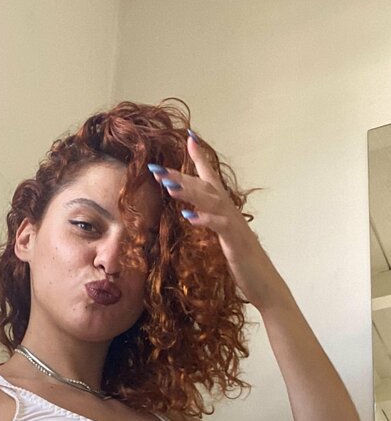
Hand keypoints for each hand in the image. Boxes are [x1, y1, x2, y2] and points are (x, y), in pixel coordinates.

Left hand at [149, 134, 291, 312]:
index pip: (211, 178)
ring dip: (189, 192)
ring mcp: (234, 225)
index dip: (201, 157)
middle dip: (180, 175)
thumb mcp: (222, 239)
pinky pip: (220, 226)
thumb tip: (194, 213)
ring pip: (211, 201)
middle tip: (156, 167)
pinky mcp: (236, 242)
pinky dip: (204, 219)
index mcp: (225, 211)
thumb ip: (211, 223)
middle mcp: (230, 212)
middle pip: (204, 186)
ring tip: (167, 185)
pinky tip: (188, 216)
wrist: (265, 284)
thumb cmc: (243, 263)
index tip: (189, 136)